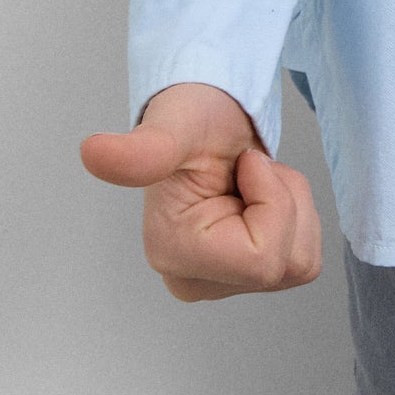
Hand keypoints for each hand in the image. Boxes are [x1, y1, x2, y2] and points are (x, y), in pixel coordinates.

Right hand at [79, 80, 322, 301]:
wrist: (209, 112)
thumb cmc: (193, 116)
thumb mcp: (174, 124)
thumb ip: (142, 150)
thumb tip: (92, 152)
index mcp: (174, 254)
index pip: (262, 260)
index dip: (272, 202)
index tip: (246, 164)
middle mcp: (194, 281)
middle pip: (284, 265)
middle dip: (283, 203)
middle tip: (246, 170)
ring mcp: (220, 282)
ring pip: (299, 262)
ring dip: (291, 206)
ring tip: (250, 180)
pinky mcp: (244, 275)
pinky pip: (302, 257)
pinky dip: (294, 216)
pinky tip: (257, 195)